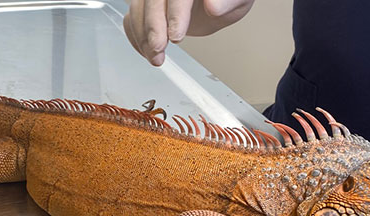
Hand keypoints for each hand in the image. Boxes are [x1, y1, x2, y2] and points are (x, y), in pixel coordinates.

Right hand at [123, 0, 254, 65]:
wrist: (219, 1)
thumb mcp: (237, 0)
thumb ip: (226, 3)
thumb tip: (213, 6)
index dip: (175, 14)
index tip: (176, 35)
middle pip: (153, 0)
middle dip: (153, 27)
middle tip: (158, 49)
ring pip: (139, 8)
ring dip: (143, 36)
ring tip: (155, 57)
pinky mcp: (147, 4)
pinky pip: (132, 17)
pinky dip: (136, 35)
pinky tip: (146, 50)